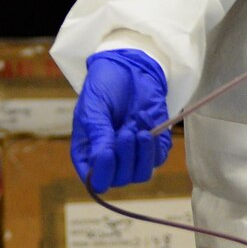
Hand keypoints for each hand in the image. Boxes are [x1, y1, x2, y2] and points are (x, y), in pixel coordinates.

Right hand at [71, 49, 172, 193]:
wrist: (129, 68)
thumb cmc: (104, 87)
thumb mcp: (94, 107)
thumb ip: (98, 133)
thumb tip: (102, 158)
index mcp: (88, 153)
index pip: (96, 180)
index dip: (102, 173)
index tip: (107, 152)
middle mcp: (110, 160)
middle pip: (120, 179)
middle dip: (125, 156)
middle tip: (126, 131)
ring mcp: (133, 155)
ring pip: (141, 174)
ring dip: (142, 153)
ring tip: (138, 128)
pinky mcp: (154, 147)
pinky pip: (158, 158)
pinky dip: (154, 141)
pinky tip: (144, 118)